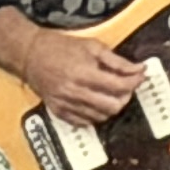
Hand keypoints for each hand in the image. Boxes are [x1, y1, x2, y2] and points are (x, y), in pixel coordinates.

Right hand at [5, 20, 146, 125]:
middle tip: (125, 87)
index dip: (135, 82)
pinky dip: (95, 115)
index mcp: (84, 74)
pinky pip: (84, 122)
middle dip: (125, 96)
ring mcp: (65, 103)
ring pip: (101, 116)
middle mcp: (74, 92)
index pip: (120, 86)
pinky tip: (95, 102)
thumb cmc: (60, 47)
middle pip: (113, 106)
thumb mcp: (92, 46)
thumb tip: (139, 69)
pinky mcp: (58, 111)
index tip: (140, 76)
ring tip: (111, 94)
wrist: (29, 54)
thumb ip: (117, 61)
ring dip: (111, 106)